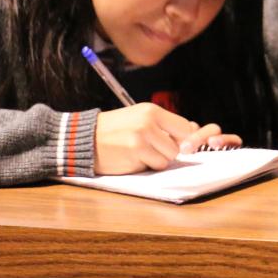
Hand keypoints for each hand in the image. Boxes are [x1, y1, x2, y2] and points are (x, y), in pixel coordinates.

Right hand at [93, 103, 241, 173]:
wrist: (84, 138)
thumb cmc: (114, 130)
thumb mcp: (139, 118)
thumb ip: (164, 124)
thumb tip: (194, 130)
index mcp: (152, 110)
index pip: (185, 127)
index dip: (184, 140)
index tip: (181, 146)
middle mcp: (149, 121)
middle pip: (179, 145)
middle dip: (168, 151)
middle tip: (150, 149)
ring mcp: (142, 137)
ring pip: (168, 157)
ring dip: (156, 160)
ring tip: (138, 152)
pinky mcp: (135, 153)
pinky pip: (154, 166)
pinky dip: (146, 166)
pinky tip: (131, 158)